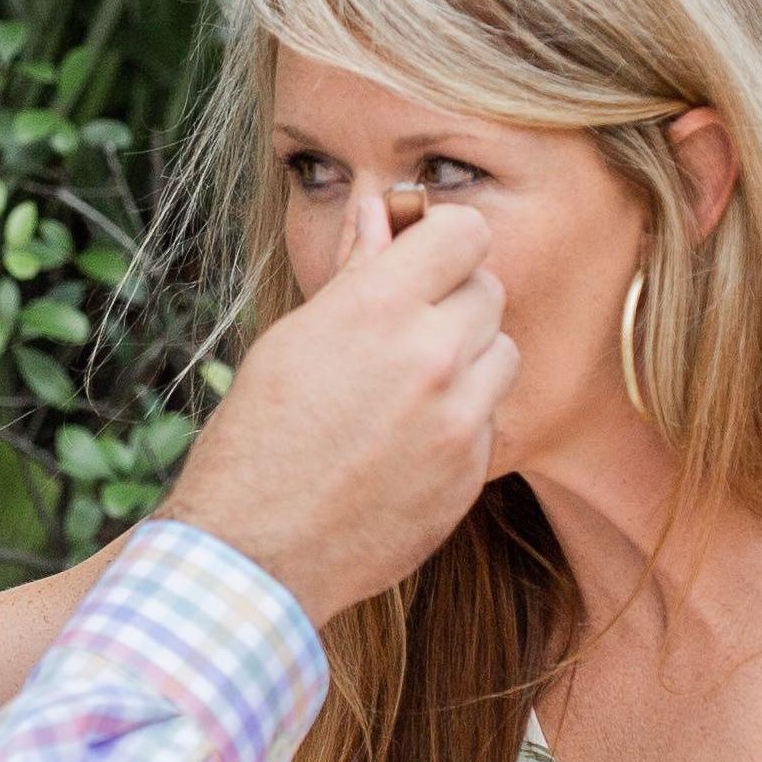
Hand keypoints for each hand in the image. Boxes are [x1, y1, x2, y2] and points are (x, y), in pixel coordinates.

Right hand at [158, 191, 516, 621]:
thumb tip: (380, 211)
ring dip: (470, 359)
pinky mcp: (471, 472)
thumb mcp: (294, 339)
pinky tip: (408, 441)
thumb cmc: (258, 437)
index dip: (446, 239)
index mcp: (378, 309)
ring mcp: (458, 419)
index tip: (427, 256)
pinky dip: (461, 420)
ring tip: (411, 386)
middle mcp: (430, 356)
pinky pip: (489, 419)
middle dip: (454, 300)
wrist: (257, 550)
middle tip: (406, 329)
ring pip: (504, 353)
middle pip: (489, 291)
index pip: (465, 232)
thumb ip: (355, 272)